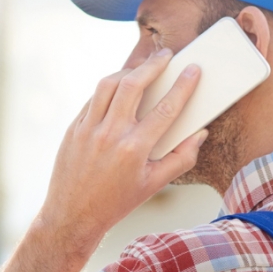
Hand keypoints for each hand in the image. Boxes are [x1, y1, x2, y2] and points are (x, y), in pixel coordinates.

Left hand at [36, 47, 204, 255]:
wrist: (72, 216)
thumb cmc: (117, 202)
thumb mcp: (154, 184)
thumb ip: (181, 158)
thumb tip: (200, 133)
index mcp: (134, 149)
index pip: (165, 108)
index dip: (183, 85)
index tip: (193, 69)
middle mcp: (110, 135)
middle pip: (133, 84)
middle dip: (152, 64)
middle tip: (165, 55)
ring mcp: (88, 130)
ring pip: (108, 84)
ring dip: (128, 71)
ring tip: (142, 68)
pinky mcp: (73, 129)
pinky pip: (93, 99)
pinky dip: (108, 89)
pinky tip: (119, 88)